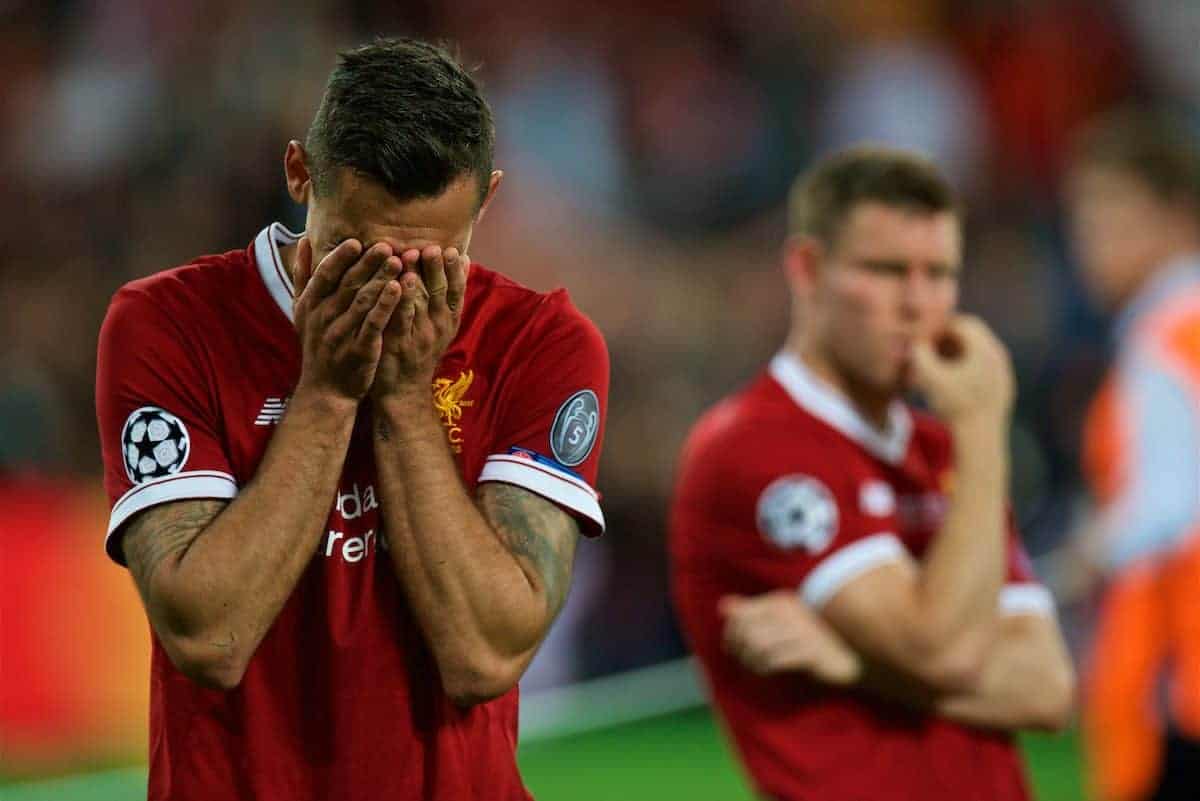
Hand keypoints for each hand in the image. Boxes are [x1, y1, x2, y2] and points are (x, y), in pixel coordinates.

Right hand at [291, 237, 402, 403]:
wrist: (326, 390)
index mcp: (310, 305)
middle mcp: (323, 318)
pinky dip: (386, 305)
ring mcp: (341, 335)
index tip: (356, 241)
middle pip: (347, 284)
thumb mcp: (302, 311)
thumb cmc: (317, 345)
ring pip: (362, 301)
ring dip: (380, 279)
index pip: (324, 275)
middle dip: (367, 263)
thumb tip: (303, 241)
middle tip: (387, 245)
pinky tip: (399, 289)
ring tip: (399, 261)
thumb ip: (303, 276)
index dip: (340, 257)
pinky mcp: (360, 350)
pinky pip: (374, 323)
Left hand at [372, 244, 468, 399]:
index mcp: (449, 320)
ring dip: (418, 279)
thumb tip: (463, 259)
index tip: (453, 250)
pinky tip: (395, 283)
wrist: (403, 391)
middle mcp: (438, 327)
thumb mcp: (441, 325)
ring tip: (414, 256)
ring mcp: (419, 336)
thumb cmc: (419, 352)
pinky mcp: (399, 344)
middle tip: (433, 248)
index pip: (456, 291)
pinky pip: (400, 318)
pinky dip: (400, 300)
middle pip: (440, 293)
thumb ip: (448, 295)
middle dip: (437, 269)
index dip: (455, 271)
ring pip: (421, 303)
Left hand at [719, 591, 859, 684]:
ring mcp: (801, 630)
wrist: (851, 655)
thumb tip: (723, 606)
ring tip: (758, 669)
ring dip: (752, 662)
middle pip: (746, 631)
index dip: (730, 636)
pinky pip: (776, 660)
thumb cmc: (812, 638)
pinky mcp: (811, 651)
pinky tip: (769, 672)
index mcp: (780, 601)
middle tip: (746, 664)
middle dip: (740, 651)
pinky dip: (765, 669)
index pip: (740, 616)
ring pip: (758, 646)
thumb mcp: (780, 621)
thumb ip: (751, 611)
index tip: (734, 651)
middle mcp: (790, 612)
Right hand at [909, 315, 1014, 423]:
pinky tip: (950, 385)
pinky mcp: (1003, 388)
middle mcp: (999, 356)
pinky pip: (983, 370)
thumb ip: (919, 353)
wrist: (981, 438)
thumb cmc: (955, 405)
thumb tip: (915, 342)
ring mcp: (1004, 372)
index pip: (962, 322)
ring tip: (936, 369)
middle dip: (947, 341)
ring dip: (955, 356)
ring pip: (977, 354)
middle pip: (971, 337)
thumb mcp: (929, 376)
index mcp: (986, 348)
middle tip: (928, 350)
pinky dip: (966, 370)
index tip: (924, 336)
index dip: (940, 326)